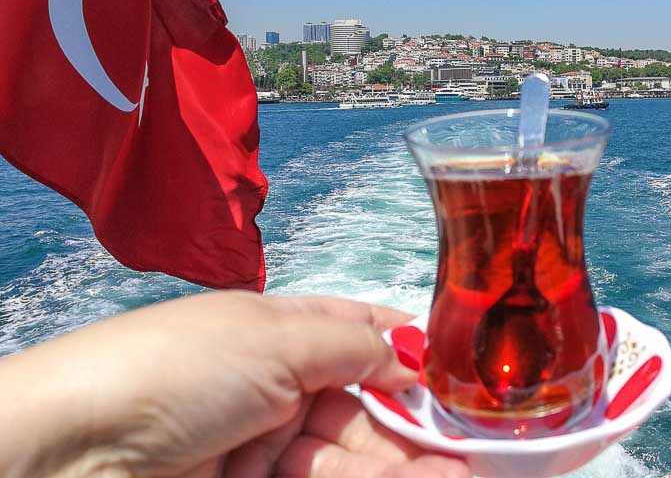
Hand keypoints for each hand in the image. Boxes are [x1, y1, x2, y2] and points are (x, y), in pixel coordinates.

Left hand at [0, 291, 469, 477]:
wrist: (75, 452)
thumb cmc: (180, 366)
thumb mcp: (275, 336)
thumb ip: (356, 344)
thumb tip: (418, 349)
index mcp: (280, 330)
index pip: (361, 333)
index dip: (412, 352)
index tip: (461, 374)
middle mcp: (279, 386)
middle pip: (366, 403)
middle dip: (416, 423)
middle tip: (472, 445)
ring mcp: (267, 445)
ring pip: (353, 452)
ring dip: (405, 462)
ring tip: (460, 471)